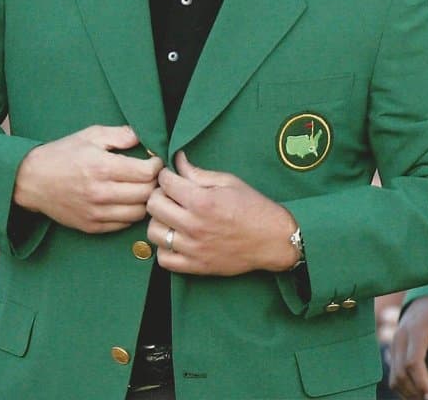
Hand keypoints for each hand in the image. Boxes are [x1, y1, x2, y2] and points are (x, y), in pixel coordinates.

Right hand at [13, 124, 162, 232]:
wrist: (29, 180)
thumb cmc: (63, 154)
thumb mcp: (91, 135)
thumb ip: (121, 134)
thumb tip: (147, 136)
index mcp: (102, 167)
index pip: (146, 172)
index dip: (157, 165)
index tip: (155, 160)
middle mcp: (100, 193)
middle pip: (146, 193)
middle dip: (155, 183)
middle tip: (153, 175)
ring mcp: (95, 212)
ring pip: (138, 213)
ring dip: (146, 200)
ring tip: (143, 189)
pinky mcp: (90, 226)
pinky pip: (123, 225)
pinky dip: (132, 214)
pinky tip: (129, 201)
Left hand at [146, 151, 298, 275]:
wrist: (273, 239)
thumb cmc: (254, 207)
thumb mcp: (230, 182)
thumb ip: (199, 173)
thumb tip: (177, 161)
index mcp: (203, 200)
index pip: (166, 183)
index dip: (165, 175)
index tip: (169, 175)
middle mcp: (194, 225)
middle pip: (154, 205)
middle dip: (159, 194)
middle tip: (170, 194)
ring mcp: (193, 248)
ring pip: (153, 232)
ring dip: (160, 221)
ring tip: (172, 217)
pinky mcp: (195, 266)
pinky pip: (163, 258)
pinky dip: (165, 248)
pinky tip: (176, 239)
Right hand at [389, 297, 427, 399]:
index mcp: (416, 330)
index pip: (413, 362)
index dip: (421, 383)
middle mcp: (401, 337)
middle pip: (401, 372)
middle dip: (414, 391)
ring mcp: (395, 345)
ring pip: (394, 376)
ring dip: (407, 392)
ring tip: (425, 398)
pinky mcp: (394, 351)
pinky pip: (394, 374)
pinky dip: (403, 387)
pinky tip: (417, 393)